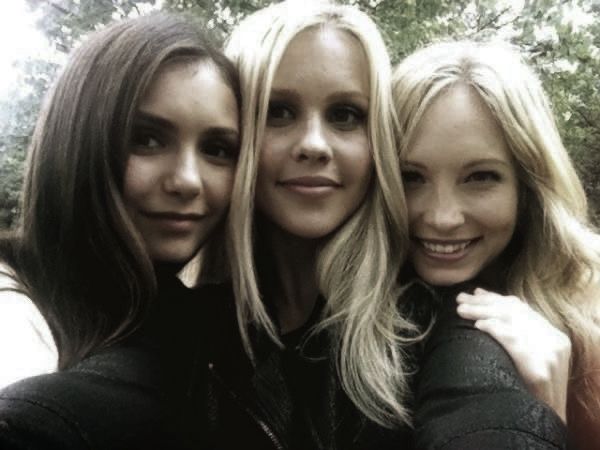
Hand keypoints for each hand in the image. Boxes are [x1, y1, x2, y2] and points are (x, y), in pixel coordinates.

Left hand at [456, 288, 570, 422]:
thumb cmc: (530, 391)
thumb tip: (486, 314)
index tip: (475, 293)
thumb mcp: (530, 358)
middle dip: (483, 303)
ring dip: (482, 312)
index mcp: (555, 336)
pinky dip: (494, 330)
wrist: (544, 420)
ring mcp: (548, 354)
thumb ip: (518, 335)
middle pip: (513, 311)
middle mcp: (554, 341)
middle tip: (460, 299)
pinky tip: (478, 326)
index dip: (496, 298)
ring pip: (510, 320)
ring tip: (460, 310)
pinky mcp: (540, 368)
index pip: (522, 308)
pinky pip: (513, 340)